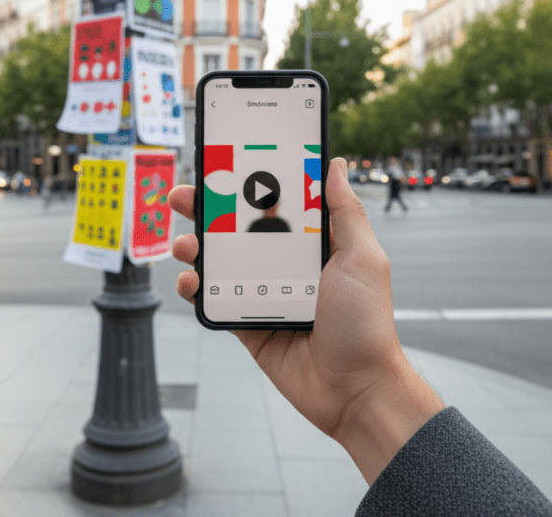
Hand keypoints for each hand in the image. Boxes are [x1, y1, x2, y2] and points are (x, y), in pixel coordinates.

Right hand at [169, 157, 443, 483]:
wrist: (355, 390)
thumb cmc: (367, 324)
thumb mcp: (363, 258)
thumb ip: (345, 212)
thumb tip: (334, 165)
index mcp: (314, 245)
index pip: (278, 202)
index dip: (251, 181)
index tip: (226, 162)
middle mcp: (286, 265)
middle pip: (239, 228)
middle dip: (208, 210)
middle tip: (183, 196)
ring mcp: (264, 293)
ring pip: (220, 262)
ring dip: (195, 247)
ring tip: (184, 244)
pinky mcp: (248, 324)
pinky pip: (214, 301)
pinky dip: (196, 289)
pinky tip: (190, 281)